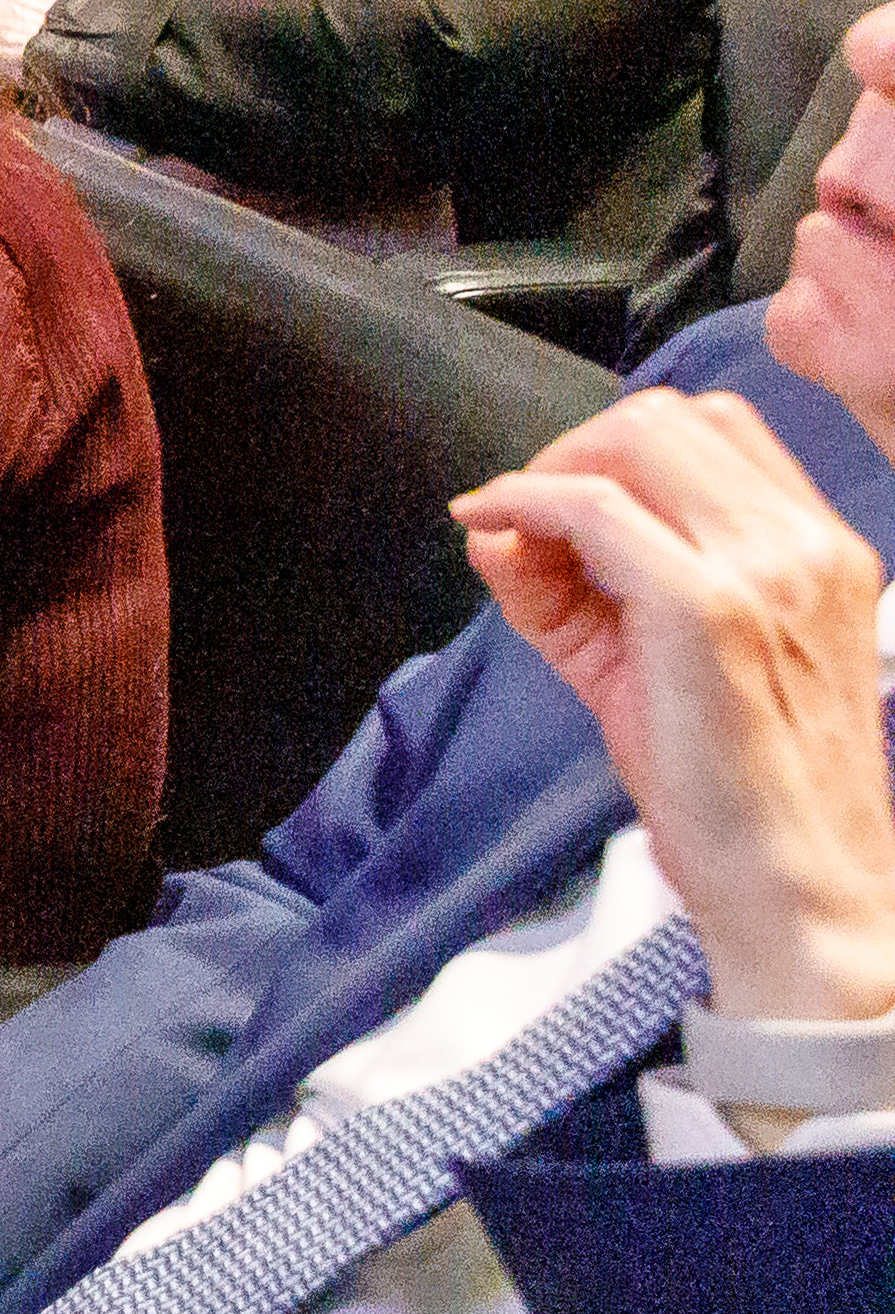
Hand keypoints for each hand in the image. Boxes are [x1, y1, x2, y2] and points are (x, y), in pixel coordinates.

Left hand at [455, 386, 894, 1027]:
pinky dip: (523, 501)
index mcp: (820, 554)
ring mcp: (764, 570)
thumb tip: (493, 525)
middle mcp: (805, 548)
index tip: (561, 508)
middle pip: (668, 420)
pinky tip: (492, 537)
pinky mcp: (707, 607)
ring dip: (553, 472)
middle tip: (528, 521)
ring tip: (521, 544)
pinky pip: (589, 506)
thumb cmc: (740, 792)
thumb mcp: (662, 665)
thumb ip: (579, 588)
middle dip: (576, 452)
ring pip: (634, 442)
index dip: (618, 452)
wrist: (800, 893)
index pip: (716, 433)